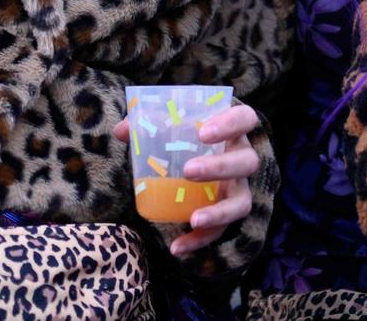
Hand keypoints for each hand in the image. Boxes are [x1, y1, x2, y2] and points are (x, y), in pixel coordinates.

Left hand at [112, 103, 260, 257]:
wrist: (201, 158)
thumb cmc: (187, 136)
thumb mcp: (172, 126)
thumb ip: (149, 124)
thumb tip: (121, 131)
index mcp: (233, 129)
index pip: (244, 119)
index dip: (230, 124)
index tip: (203, 132)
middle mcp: (242, 158)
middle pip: (246, 162)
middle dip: (220, 167)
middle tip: (189, 171)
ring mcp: (238, 187)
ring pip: (241, 202)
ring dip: (219, 212)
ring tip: (194, 219)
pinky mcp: (226, 212)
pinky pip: (220, 230)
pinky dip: (199, 240)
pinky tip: (178, 247)